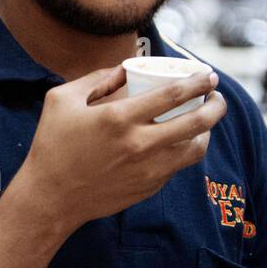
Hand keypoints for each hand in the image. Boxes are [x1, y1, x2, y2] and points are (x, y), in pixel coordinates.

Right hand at [20, 64, 226, 229]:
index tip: (208, 74)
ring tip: (204, 121)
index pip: (173, 95)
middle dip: (215, 105)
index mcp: (118, 118)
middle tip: (216, 96)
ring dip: (207, 131)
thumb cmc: (52, 145)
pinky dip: (184, 151)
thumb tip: (126, 70)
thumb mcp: (61, 100)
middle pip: (196, 122)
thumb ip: (95, 79)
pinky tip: (178, 142)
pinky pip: (177, 166)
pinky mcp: (148, 188)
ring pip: (195, 149)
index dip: (198, 82)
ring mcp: (147, 170)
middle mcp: (139, 145)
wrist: (50, 197)